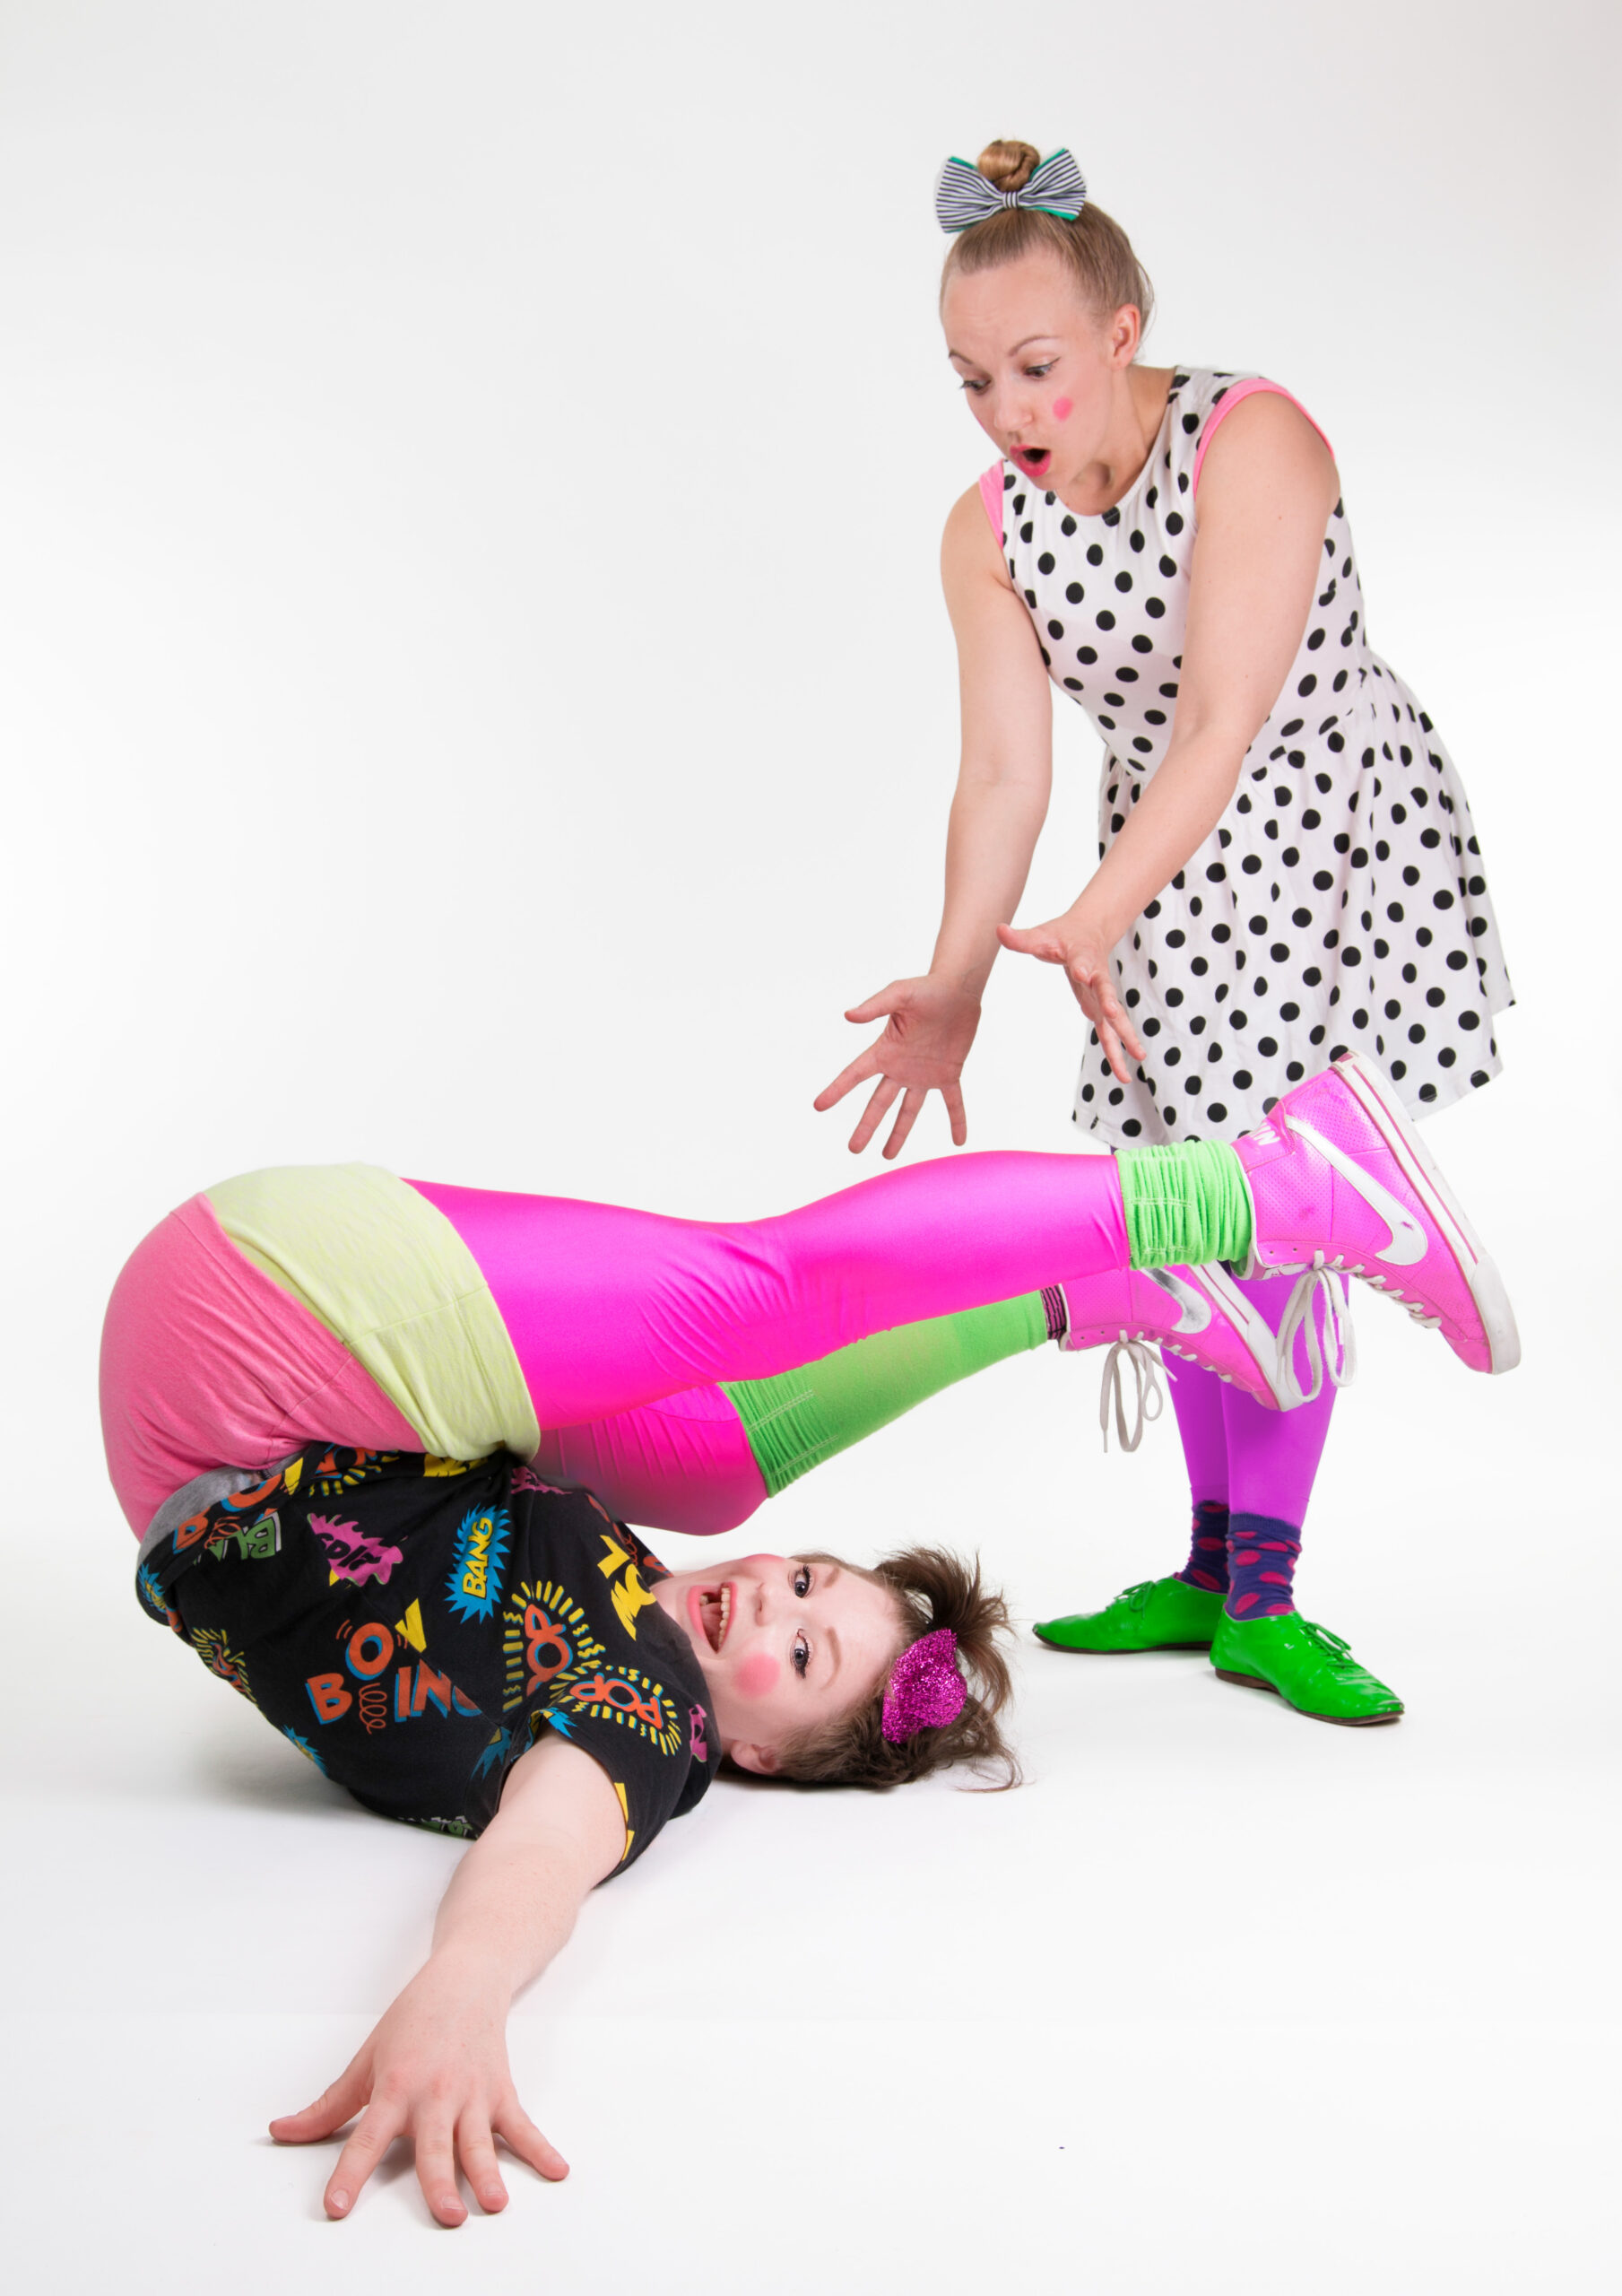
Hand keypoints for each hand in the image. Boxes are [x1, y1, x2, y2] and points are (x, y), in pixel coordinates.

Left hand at [270, 1954, 566, 2224]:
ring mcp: (472, 2095)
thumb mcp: (365, 2060)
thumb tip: (281, 2132)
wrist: (465, 1978)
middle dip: (441, 2182)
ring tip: (494, 2203)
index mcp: (395, 2088)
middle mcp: (434, 2095)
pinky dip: (541, 2149)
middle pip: (435, 2147)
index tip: (338, 2208)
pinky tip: (556, 2170)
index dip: (349, 2175)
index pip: (365, 2139)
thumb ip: (329, 2107)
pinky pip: (522, 2126)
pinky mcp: (500, 2092)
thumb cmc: (413, 2020)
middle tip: (448, 2215)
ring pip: (480, 2141)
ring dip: (488, 2172)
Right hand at [814, 976, 980, 1157]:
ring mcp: (924, 1074)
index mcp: (885, 1050)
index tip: (818, 1106)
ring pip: (909, 1110)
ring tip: (887, 1155)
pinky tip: (959, 1140)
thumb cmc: (926, 988)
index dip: (837, 1090)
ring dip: (899, 1133)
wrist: (957, 989)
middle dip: (866, 1126)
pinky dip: (957, 1120)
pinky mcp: (948, 1074)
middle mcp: (900, 1067)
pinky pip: (953, 1102)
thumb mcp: (898, 995)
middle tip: (853, 1149)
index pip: (855, 1074)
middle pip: (879, 1103)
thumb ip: (875, 1007)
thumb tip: (848, 1016)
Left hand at [997, 913, 1146, 1083]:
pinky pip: (1110, 1031)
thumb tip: (999, 930)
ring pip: (1115, 1019)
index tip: (1081, 973)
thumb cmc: (1063, 935)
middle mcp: (1097, 977)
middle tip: (1114, 1014)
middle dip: (1110, 1004)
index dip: (1081, 967)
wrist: (1090, 931)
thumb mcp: (1040, 936)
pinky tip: (1123, 1073)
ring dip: (1124, 1039)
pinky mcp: (1101, 1007)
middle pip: (1106, 991)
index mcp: (1082, 956)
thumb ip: (1022, 938)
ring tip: (1137, 1059)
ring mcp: (1101, 994)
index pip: (1081, 962)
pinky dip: (1116, 1050)